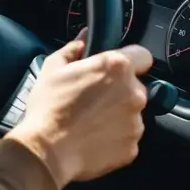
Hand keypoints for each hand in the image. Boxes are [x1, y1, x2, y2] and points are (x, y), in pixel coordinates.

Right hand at [7, 33, 152, 187]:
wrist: (46, 151)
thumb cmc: (48, 109)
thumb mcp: (53, 68)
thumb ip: (73, 49)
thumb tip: (84, 39)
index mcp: (116, 67)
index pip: (143, 55)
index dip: (130, 59)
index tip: (117, 68)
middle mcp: (133, 93)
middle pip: (135, 85)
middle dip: (119, 89)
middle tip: (93, 97)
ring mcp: (135, 122)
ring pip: (131, 112)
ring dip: (117, 113)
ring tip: (89, 119)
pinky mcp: (132, 146)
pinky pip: (127, 136)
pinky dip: (114, 136)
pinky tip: (92, 135)